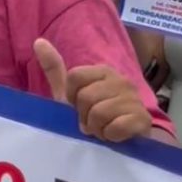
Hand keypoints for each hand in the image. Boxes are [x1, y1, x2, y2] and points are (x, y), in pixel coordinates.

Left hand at [34, 38, 152, 141]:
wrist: (124, 139)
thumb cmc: (94, 115)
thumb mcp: (70, 94)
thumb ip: (55, 69)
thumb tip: (38, 41)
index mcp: (103, 71)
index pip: (74, 77)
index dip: (71, 97)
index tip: (78, 106)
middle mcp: (121, 81)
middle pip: (85, 97)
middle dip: (84, 116)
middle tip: (92, 122)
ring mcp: (134, 99)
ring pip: (99, 113)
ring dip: (96, 129)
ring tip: (103, 129)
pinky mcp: (142, 119)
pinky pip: (115, 127)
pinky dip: (109, 136)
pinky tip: (115, 136)